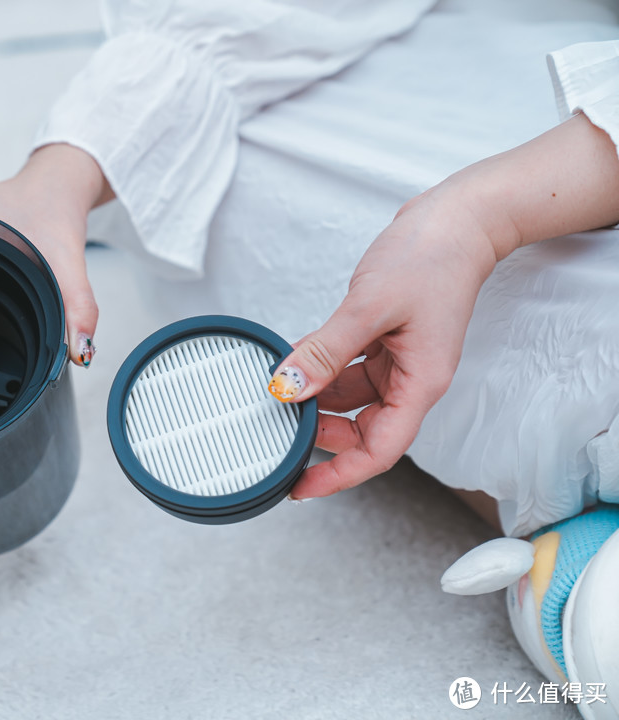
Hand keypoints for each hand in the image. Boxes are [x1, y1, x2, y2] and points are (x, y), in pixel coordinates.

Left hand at [268, 184, 502, 497]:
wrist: (457, 220)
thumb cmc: (431, 258)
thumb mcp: (370, 306)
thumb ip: (326, 350)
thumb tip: (288, 387)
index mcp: (420, 384)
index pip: (379, 451)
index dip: (338, 475)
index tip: (301, 489)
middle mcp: (411, 380)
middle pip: (362, 431)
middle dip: (320, 436)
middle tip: (278, 431)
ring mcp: (399, 362)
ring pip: (350, 401)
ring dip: (315, 401)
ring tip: (280, 393)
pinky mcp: (386, 343)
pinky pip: (348, 370)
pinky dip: (320, 369)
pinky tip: (294, 361)